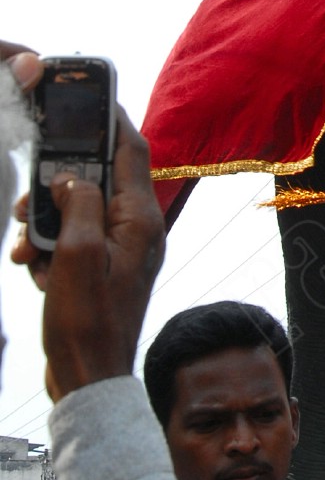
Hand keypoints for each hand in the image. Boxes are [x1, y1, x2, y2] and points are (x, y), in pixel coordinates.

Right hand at [2, 44, 165, 403]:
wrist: (87, 381)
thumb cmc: (87, 323)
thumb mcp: (78, 254)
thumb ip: (77, 203)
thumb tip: (72, 177)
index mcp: (141, 219)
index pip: (131, 151)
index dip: (112, 121)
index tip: (92, 98)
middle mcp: (137, 230)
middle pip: (97, 182)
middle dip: (58, 187)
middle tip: (29, 199)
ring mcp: (120, 251)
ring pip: (77, 213)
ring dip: (46, 225)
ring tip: (26, 246)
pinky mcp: (102, 271)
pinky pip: (72, 243)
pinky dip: (49, 251)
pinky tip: (34, 269)